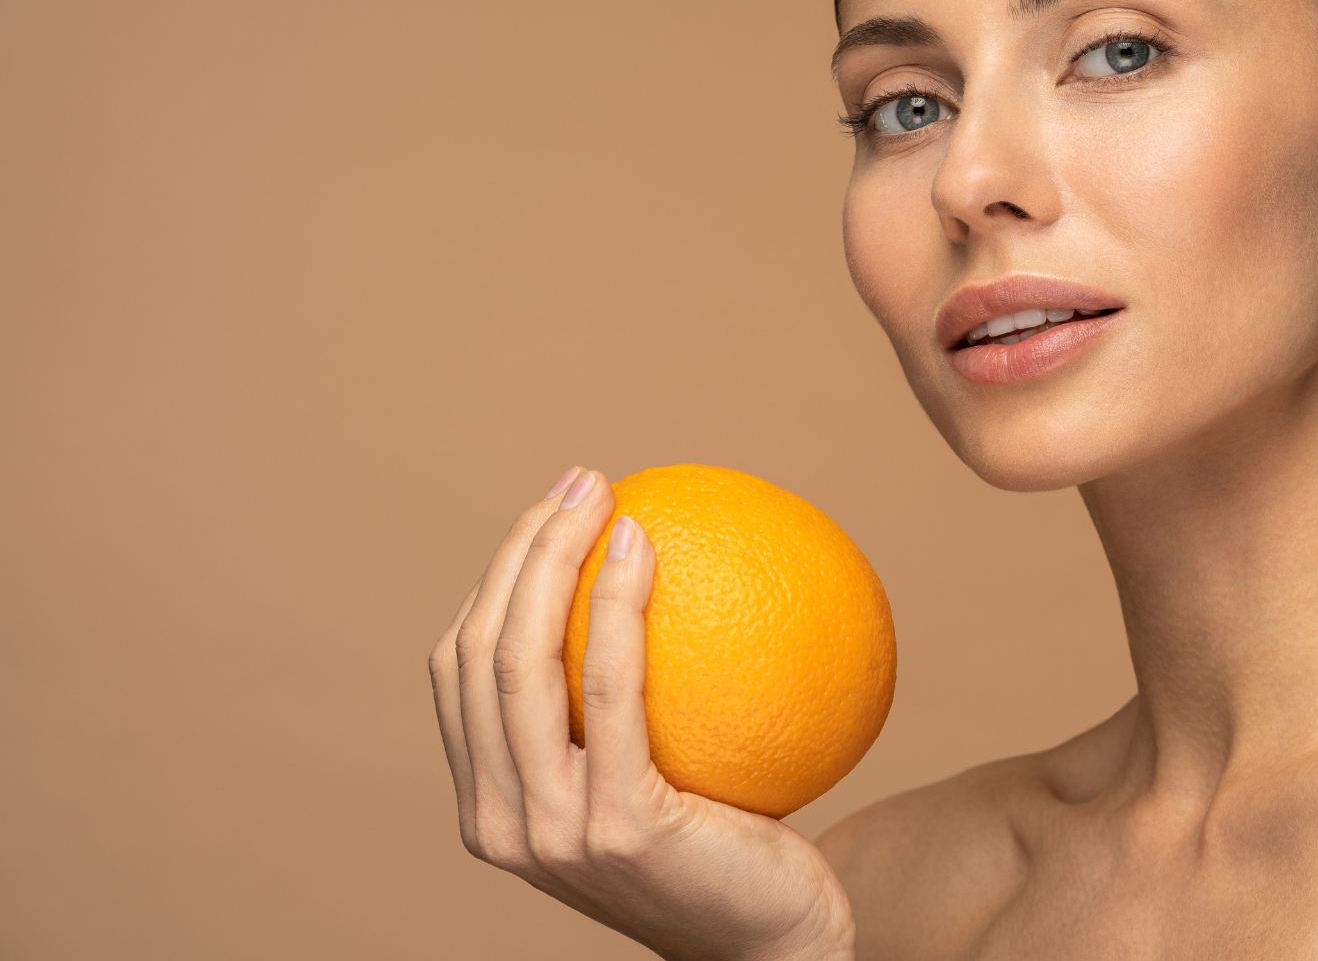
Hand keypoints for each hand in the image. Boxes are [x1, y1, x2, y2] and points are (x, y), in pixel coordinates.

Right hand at [429, 467, 855, 960]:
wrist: (775, 942)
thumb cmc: (727, 849)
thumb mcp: (651, 778)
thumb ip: (622, 711)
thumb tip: (641, 575)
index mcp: (490, 808)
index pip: (462, 669)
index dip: (496, 577)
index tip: (555, 513)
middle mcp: (500, 824)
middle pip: (480, 651)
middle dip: (520, 549)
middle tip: (582, 482)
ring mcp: (551, 830)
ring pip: (521, 661)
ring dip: (555, 557)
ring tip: (603, 494)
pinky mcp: (617, 825)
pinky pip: (611, 689)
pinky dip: (617, 604)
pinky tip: (647, 545)